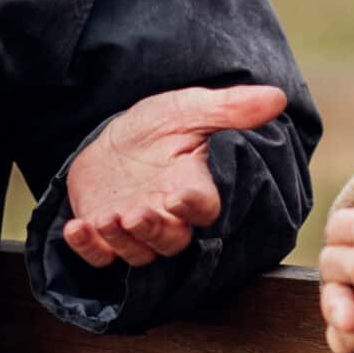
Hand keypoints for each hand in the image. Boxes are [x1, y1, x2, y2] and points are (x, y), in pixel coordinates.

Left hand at [61, 84, 287, 268]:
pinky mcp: (103, 233)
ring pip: (137, 253)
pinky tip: (75, 228)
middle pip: (171, 240)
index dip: (194, 207)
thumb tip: (278, 97)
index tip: (179, 195)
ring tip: (106, 219)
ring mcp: (134, 228)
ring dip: (121, 240)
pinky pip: (98, 255)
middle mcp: (168, 216)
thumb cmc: (160, 126)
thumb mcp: (189, 108)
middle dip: (155, 230)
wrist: (117, 138)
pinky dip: (86, 247)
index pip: (205, 208)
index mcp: (194, 188)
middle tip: (136, 214)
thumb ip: (231, 108)